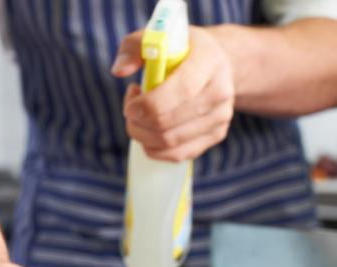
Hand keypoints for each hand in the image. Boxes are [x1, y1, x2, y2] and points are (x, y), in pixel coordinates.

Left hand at [112, 27, 234, 161]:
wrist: (214, 63)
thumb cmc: (178, 51)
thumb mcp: (155, 38)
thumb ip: (132, 48)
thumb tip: (119, 71)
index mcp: (208, 61)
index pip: (180, 91)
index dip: (148, 105)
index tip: (130, 104)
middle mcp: (220, 91)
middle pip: (168, 124)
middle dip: (137, 121)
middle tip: (131, 106)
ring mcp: (221, 117)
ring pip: (169, 142)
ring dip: (142, 134)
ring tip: (140, 114)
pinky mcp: (216, 135)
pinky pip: (176, 155)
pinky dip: (153, 147)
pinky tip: (150, 128)